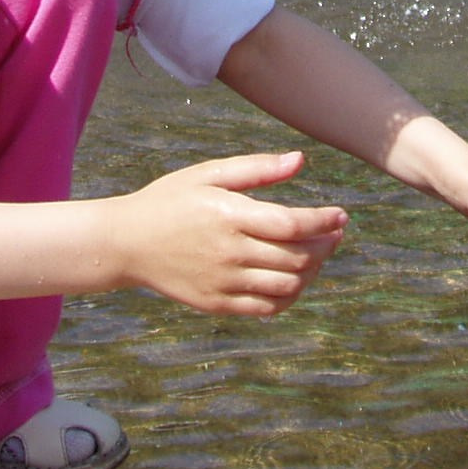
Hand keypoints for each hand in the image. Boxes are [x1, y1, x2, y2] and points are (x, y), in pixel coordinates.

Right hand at [109, 150, 346, 316]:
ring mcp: (224, 282)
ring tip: (316, 255)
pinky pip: (267, 308)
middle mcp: (230, 253)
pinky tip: (294, 279)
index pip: (292, 224)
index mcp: (230, 216)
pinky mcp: (218, 303)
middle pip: (297, 257)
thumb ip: (256, 168)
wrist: (126, 243)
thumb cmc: (170, 200)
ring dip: (312, 271)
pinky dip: (290, 296)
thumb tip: (300, 160)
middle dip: (325, 246)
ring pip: (287, 285)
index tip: (341, 215)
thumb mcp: (209, 174)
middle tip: (333, 234)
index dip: (324, 222)